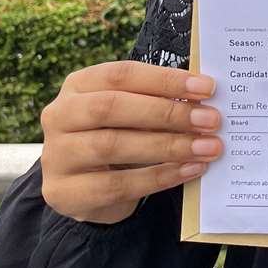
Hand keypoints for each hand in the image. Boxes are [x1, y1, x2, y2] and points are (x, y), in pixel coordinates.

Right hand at [40, 61, 221, 224]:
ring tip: (207, 148)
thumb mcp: (131, 113)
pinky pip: (116, 185)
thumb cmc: (116, 136)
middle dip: (167, 113)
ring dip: (168, 146)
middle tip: (211, 120)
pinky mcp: (63, 192)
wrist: (85, 190)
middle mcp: (59, 114)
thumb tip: (205, 98)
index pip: (122, 74)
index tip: (208, 87)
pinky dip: (158, 177)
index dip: (165, 79)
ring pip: (113, 145)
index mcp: (78, 85)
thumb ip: (158, 101)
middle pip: (113, 107)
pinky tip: (189, 171)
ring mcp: (56, 154)